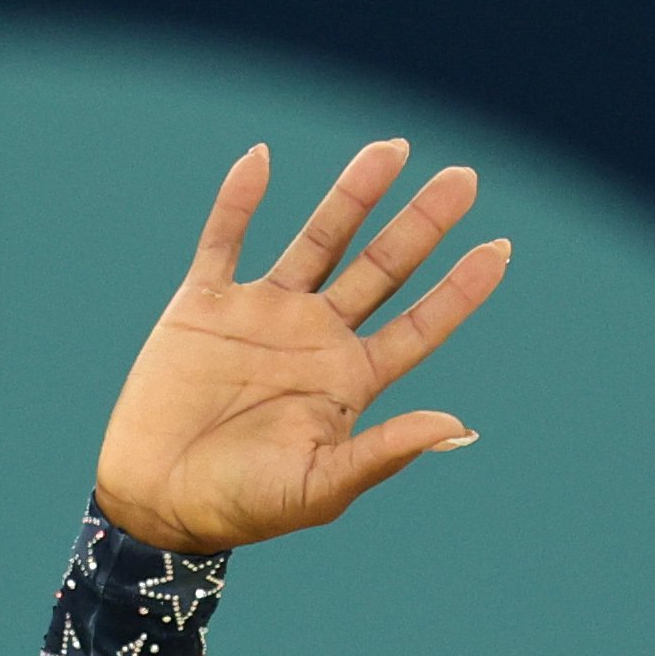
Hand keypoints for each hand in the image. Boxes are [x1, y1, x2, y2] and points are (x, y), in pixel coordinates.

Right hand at [95, 141, 510, 556]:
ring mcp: (262, 316)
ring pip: (319, 241)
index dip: (459, 290)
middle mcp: (314, 338)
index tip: (499, 249)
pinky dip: (238, 200)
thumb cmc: (241, 506)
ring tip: (393, 149)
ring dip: (354, 195)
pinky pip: (224, 240)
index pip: (418, 326)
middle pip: (381, 269)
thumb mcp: (319, 488)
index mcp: (348, 381)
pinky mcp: (205, 305)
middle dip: (422, 225)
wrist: (154, 503)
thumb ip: (382, 454)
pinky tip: (260, 159)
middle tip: (465, 179)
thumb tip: (456, 425)